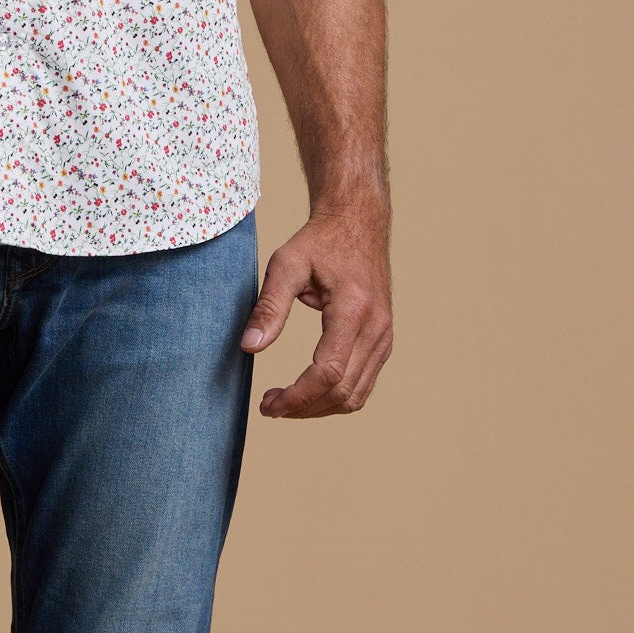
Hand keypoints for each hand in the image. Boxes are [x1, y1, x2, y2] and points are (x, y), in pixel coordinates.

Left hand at [241, 199, 392, 418]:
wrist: (358, 224)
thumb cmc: (321, 241)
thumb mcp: (286, 264)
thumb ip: (269, 306)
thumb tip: (249, 346)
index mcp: (354, 309)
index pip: (328, 372)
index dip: (297, 397)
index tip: (267, 405)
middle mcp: (376, 328)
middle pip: (342, 391)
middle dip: (303, 407)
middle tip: (269, 406)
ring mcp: (384, 337)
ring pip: (355, 396)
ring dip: (318, 408)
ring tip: (285, 402)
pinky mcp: (383, 342)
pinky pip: (363, 385)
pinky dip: (335, 397)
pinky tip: (308, 392)